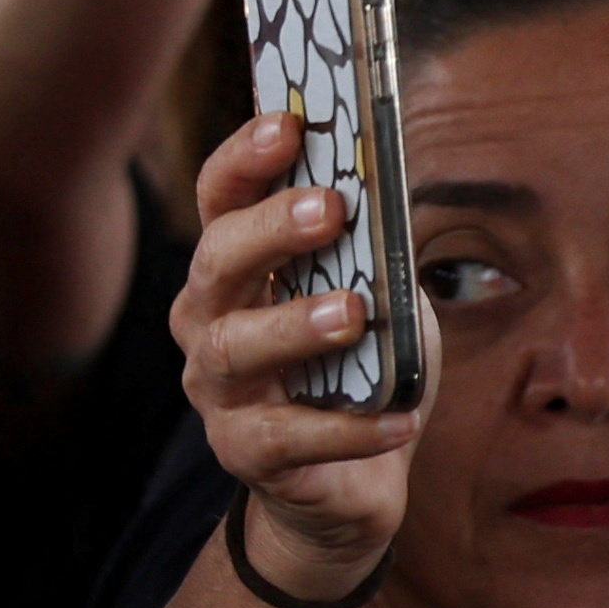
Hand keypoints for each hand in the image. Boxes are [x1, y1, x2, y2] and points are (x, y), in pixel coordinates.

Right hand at [173, 112, 429, 598]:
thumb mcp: (379, 294)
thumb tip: (389, 195)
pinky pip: (286, 438)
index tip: (288, 124)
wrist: (349, 483)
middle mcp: (210, 321)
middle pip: (215, 263)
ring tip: (353, 314)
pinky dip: (347, 429)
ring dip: (293, 325)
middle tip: (330, 208)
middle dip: (267, 230)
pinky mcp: (246, 454)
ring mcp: (220, 391)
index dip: (246, 159)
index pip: (221, 198)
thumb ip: (376, 251)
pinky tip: (399, 419)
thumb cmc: (360, 369)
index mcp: (235, 267)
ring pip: (233, 348)